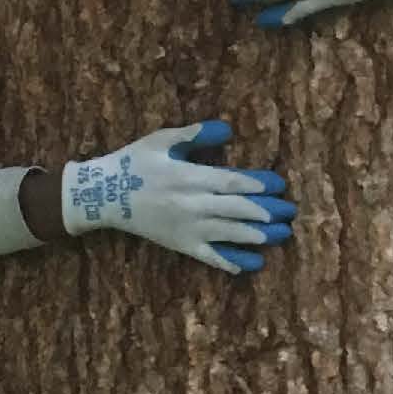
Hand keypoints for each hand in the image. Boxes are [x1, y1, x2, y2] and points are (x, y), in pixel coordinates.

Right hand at [59, 122, 295, 274]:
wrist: (102, 196)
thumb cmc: (133, 162)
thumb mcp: (161, 140)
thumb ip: (195, 135)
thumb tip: (227, 129)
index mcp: (189, 177)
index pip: (231, 182)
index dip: (257, 185)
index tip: (279, 185)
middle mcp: (192, 204)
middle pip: (237, 209)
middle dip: (267, 211)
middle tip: (289, 212)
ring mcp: (187, 228)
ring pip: (229, 234)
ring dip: (258, 236)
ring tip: (280, 236)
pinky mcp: (180, 245)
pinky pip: (210, 256)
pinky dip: (231, 262)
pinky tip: (251, 265)